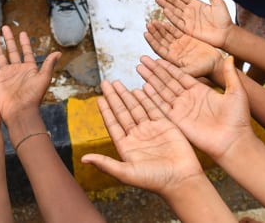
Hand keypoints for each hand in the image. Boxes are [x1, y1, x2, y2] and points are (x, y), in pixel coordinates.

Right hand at [0, 26, 60, 122]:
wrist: (20, 112)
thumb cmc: (33, 97)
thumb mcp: (43, 79)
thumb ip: (48, 65)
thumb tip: (58, 52)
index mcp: (28, 69)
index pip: (26, 52)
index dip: (24, 42)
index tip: (21, 32)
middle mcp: (16, 70)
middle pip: (11, 51)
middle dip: (7, 39)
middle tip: (4, 27)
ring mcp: (5, 75)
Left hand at [80, 81, 204, 196]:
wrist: (181, 180)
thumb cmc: (154, 180)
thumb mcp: (126, 173)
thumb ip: (105, 164)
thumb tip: (83, 159)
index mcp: (126, 146)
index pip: (113, 124)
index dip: (105, 111)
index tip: (99, 98)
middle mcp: (137, 137)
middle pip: (122, 112)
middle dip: (114, 97)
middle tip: (106, 82)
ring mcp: (151, 130)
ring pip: (136, 108)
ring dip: (127, 95)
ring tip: (118, 82)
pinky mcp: (165, 126)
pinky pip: (153, 108)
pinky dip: (146, 99)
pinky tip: (138, 89)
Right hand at [138, 56, 250, 160]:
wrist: (234, 142)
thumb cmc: (238, 120)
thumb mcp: (236, 92)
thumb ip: (230, 74)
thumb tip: (230, 56)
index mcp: (200, 91)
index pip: (180, 75)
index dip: (168, 67)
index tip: (157, 58)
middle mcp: (188, 99)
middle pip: (167, 82)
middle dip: (154, 71)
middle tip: (142, 59)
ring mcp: (182, 110)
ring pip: (162, 92)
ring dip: (150, 81)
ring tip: (139, 68)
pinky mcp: (177, 121)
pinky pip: (161, 107)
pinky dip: (152, 98)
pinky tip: (143, 87)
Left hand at [144, 21, 221, 78]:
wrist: (215, 64)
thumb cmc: (204, 70)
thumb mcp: (192, 71)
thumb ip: (180, 71)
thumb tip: (166, 70)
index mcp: (172, 60)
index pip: (159, 49)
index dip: (152, 41)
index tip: (146, 33)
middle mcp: (174, 52)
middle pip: (161, 40)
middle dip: (154, 32)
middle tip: (148, 24)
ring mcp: (179, 45)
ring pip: (166, 35)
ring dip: (159, 29)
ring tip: (153, 21)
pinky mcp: (186, 39)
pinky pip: (176, 31)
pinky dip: (170, 27)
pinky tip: (164, 22)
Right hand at [156, 0, 232, 48]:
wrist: (225, 34)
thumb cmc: (224, 19)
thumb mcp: (218, 3)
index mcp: (196, 4)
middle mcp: (190, 11)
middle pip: (176, 3)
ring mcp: (188, 20)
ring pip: (174, 11)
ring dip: (166, 5)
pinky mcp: (188, 29)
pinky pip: (177, 22)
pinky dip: (171, 16)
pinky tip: (165, 10)